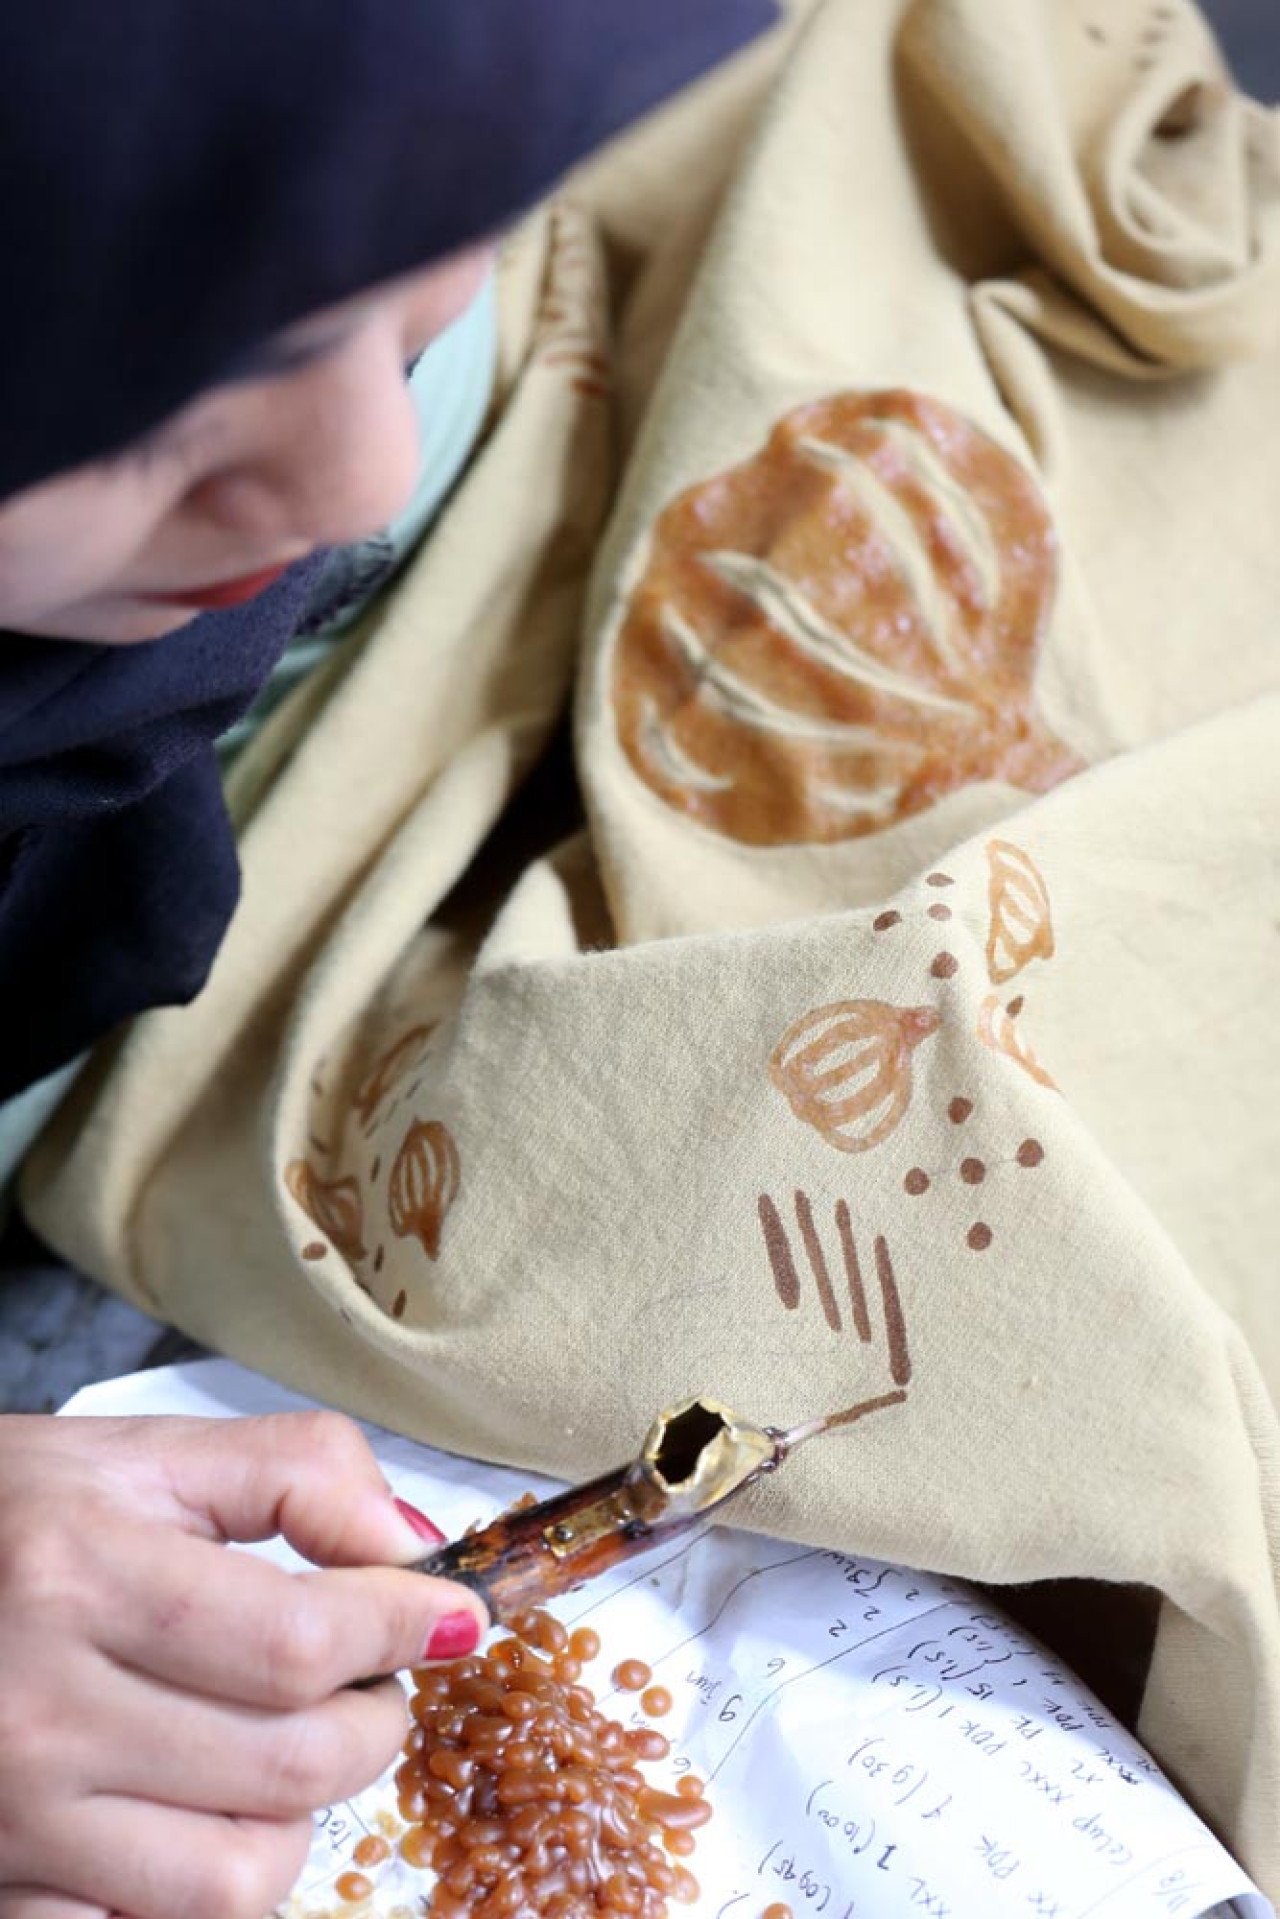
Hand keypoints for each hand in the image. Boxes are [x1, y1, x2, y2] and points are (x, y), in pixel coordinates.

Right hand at [0, 1410, 485, 1918]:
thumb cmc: (13, 1518)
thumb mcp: (141, 1455)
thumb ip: (293, 1470)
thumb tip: (410, 1547)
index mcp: (79, 1575)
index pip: (299, 1641)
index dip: (403, 1627)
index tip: (450, 1614)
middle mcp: (39, 1709)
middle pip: (290, 1765)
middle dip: (375, 1720)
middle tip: (373, 1679)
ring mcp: (18, 1817)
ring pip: (239, 1876)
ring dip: (303, 1814)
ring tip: (287, 1745)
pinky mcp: (4, 1888)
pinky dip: (211, 1887)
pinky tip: (205, 1813)